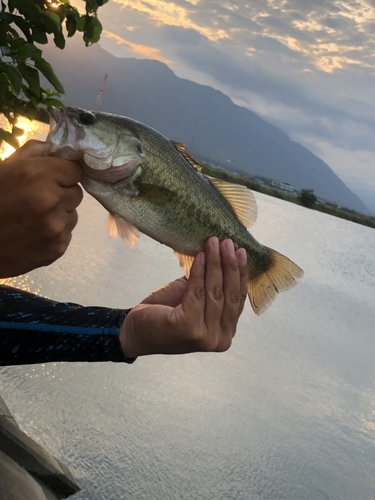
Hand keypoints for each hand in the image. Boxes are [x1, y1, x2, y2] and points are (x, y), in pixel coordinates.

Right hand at [0, 140, 82, 277]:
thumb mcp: (4, 167)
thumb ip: (34, 153)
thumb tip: (59, 149)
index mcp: (38, 176)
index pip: (75, 170)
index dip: (64, 173)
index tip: (52, 178)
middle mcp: (52, 200)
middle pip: (76, 193)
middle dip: (61, 194)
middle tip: (38, 199)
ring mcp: (56, 227)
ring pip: (72, 215)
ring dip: (59, 215)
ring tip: (33, 218)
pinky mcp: (57, 248)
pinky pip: (66, 235)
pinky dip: (54, 234)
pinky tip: (33, 234)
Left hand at [119, 237, 247, 356]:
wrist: (137, 331)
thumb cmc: (167, 315)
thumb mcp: (196, 299)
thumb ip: (211, 286)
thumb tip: (223, 254)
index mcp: (225, 334)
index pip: (239, 300)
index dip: (240, 274)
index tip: (240, 252)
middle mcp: (220, 339)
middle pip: (230, 295)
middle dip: (230, 265)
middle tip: (227, 242)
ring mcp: (206, 336)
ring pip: (215, 292)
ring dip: (215, 264)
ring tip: (213, 243)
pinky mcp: (189, 327)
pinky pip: (197, 292)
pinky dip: (198, 271)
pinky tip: (199, 256)